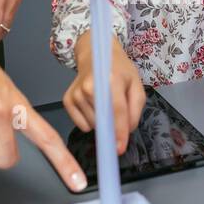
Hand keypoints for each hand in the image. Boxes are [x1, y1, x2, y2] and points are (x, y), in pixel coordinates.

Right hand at [65, 31, 145, 153]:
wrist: (94, 55)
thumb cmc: (118, 70)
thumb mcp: (136, 84)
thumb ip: (135, 109)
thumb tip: (127, 131)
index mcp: (111, 79)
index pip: (116, 111)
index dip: (119, 132)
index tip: (120, 148)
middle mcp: (90, 86)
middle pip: (103, 121)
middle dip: (113, 126)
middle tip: (117, 111)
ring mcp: (76, 93)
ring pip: (92, 125)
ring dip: (102, 123)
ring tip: (104, 103)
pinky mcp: (67, 100)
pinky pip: (81, 125)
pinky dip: (90, 122)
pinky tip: (93, 106)